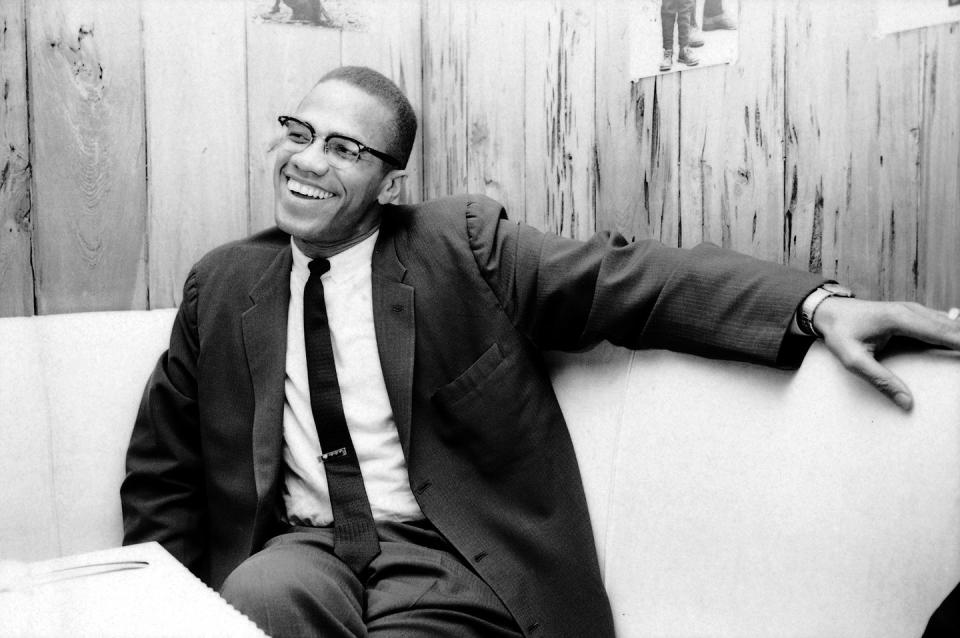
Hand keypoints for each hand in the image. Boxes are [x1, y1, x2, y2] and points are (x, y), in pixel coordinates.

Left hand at [812, 298, 959, 410]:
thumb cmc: (840, 332)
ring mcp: (914, 310)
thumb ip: (881, 380)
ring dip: (959, 337)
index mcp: (899, 319)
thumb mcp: (853, 360)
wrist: (829, 311)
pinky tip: (956, 348)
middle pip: (952, 326)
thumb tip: (906, 402)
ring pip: (950, 323)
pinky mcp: (914, 315)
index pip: (943, 332)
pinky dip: (953, 334)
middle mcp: (911, 310)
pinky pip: (941, 324)